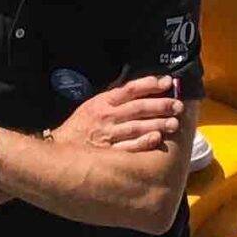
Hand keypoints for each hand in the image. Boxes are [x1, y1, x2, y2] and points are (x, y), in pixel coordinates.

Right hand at [53, 74, 182, 155]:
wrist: (58, 152)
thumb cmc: (80, 127)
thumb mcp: (92, 105)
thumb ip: (113, 97)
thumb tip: (139, 87)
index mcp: (103, 102)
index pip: (130, 89)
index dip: (150, 84)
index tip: (167, 81)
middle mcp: (106, 117)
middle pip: (137, 108)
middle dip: (160, 105)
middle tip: (178, 105)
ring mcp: (107, 136)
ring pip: (136, 127)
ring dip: (157, 123)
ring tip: (174, 123)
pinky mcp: (108, 155)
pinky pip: (129, 148)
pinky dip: (143, 143)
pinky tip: (156, 139)